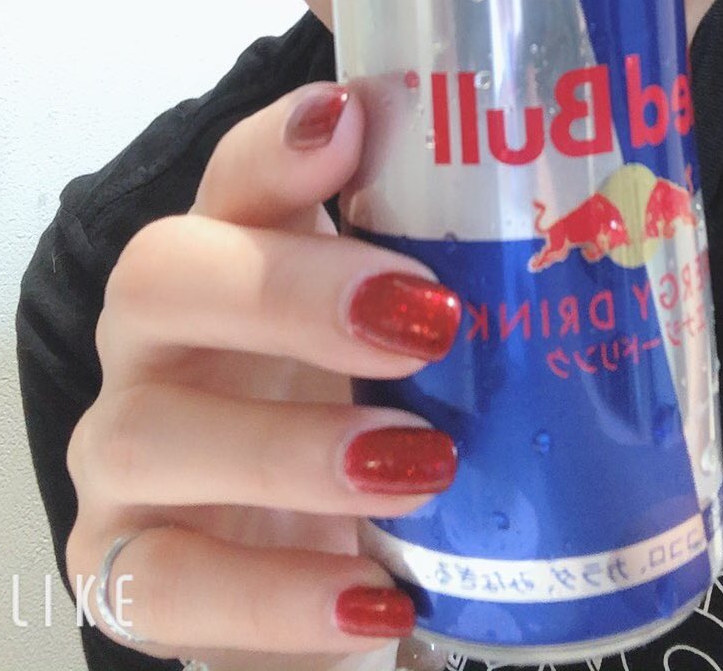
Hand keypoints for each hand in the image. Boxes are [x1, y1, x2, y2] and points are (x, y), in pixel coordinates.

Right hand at [65, 80, 461, 669]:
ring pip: (143, 433)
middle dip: (286, 291)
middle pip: (160, 277)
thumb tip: (596, 203)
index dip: (280, 144)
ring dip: (286, 451)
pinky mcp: (129, 574)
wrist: (318, 561)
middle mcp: (160, 342)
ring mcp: (127, 456)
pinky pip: (163, 587)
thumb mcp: (417, 339)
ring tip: (420, 468)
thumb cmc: (371, 412)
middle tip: (423, 322)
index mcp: (233, 255)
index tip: (352, 122)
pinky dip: (272, 599)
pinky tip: (371, 599)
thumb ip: (460, 273)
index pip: (235, 173)